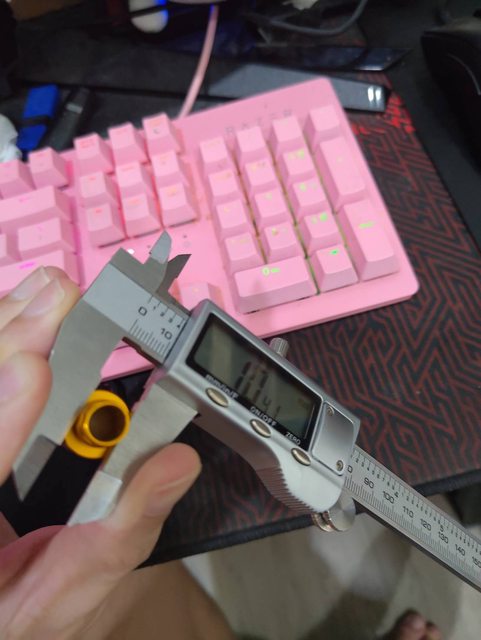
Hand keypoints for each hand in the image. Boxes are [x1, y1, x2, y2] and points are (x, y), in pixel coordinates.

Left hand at [0, 268, 200, 638]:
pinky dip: (5, 347)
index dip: (2, 420)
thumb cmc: (22, 614)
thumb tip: (174, 463)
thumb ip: (124, 529)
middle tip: (56, 297)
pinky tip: (21, 318)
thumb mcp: (76, 590)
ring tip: (44, 296)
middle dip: (8, 347)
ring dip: (4, 335)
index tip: (36, 368)